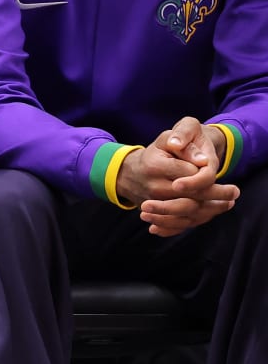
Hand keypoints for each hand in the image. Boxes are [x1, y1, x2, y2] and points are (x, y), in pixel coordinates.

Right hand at [121, 116, 237, 234]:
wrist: (130, 173)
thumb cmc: (155, 153)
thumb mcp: (166, 139)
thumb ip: (183, 140)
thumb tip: (202, 160)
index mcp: (155, 166)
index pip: (189, 174)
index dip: (206, 174)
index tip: (220, 173)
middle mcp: (153, 188)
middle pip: (190, 196)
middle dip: (216, 195)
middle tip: (234, 192)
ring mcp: (154, 204)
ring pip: (187, 212)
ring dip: (211, 210)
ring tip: (227, 203)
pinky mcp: (155, 215)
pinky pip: (177, 224)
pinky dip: (196, 220)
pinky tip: (211, 213)